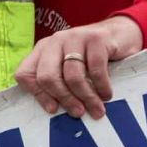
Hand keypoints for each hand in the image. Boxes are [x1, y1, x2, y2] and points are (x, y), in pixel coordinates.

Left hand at [14, 15, 143, 119]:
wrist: (120, 33)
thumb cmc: (91, 58)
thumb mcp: (69, 67)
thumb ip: (59, 83)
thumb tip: (56, 111)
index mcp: (42, 50)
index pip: (25, 74)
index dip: (38, 95)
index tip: (54, 110)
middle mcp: (55, 41)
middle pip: (47, 76)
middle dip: (64, 98)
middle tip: (78, 112)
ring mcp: (75, 37)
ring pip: (73, 76)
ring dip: (87, 97)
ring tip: (97, 110)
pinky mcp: (95, 38)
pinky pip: (95, 70)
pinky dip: (102, 87)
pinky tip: (106, 95)